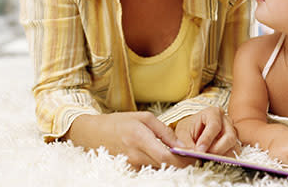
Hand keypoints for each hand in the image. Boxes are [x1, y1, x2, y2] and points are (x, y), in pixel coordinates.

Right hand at [66, 112, 194, 169]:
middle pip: (166, 166)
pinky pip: (149, 169)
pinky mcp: (129, 170)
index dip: (184, 160)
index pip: (167, 158)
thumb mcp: (144, 118)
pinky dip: (158, 164)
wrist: (92, 133)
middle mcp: (135, 155)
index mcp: (140, 138)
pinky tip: (161, 156)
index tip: (195, 156)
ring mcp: (131, 165)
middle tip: (191, 155)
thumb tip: (181, 145)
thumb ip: (164, 132)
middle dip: (181, 163)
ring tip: (178, 154)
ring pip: (158, 169)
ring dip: (171, 164)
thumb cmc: (119, 122)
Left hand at [174, 106, 240, 156]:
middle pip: (229, 137)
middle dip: (217, 149)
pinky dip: (223, 159)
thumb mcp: (182, 133)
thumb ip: (186, 143)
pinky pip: (233, 154)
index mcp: (213, 113)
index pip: (215, 125)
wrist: (191, 131)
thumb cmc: (188, 129)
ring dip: (220, 155)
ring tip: (206, 158)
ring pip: (233, 147)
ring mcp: (231, 132)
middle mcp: (226, 121)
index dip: (207, 139)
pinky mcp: (232, 144)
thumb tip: (192, 154)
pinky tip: (212, 160)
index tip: (199, 150)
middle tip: (204, 156)